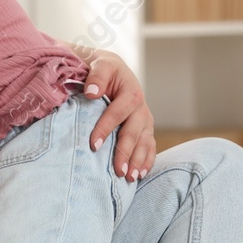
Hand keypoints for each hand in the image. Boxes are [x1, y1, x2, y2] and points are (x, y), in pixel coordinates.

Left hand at [83, 50, 154, 181]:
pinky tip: (141, 174)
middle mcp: (141, 107)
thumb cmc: (103, 69)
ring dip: (138, 161)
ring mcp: (145, 120)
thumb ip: (97, 76)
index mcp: (131, 91)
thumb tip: (92, 92)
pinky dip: (147, 161)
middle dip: (125, 152)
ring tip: (129, 178)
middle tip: (117, 171)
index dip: (106, 128)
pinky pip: (150, 146)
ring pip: (144, 142)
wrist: (113, 71)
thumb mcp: (100, 64)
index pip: (118, 112)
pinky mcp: (145, 129)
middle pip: (133, 132)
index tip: (93, 145)